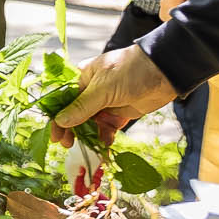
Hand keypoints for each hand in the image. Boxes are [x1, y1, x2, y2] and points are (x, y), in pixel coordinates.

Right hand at [49, 45, 176, 191]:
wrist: (164, 73)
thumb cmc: (129, 72)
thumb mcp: (102, 89)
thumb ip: (81, 107)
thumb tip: (60, 121)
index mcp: (82, 78)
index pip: (63, 100)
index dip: (56, 117)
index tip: (54, 135)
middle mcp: (92, 91)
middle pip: (74, 114)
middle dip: (70, 129)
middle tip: (67, 144)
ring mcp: (106, 103)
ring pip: (90, 123)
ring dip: (86, 135)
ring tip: (85, 147)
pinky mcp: (120, 113)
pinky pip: (107, 128)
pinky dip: (104, 137)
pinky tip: (104, 145)